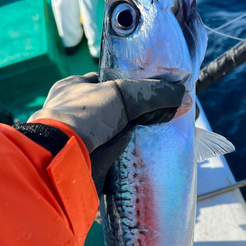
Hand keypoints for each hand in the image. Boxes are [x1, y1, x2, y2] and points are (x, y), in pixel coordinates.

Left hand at [29, 74, 184, 193]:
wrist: (60, 159)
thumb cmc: (84, 116)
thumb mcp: (121, 94)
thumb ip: (153, 93)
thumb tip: (185, 98)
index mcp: (71, 89)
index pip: (104, 82)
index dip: (126, 86)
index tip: (148, 94)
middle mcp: (70, 114)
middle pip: (110, 112)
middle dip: (130, 117)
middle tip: (156, 120)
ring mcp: (75, 140)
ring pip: (109, 137)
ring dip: (127, 141)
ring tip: (154, 142)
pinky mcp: (81, 164)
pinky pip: (108, 160)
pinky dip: (122, 162)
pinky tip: (139, 161)